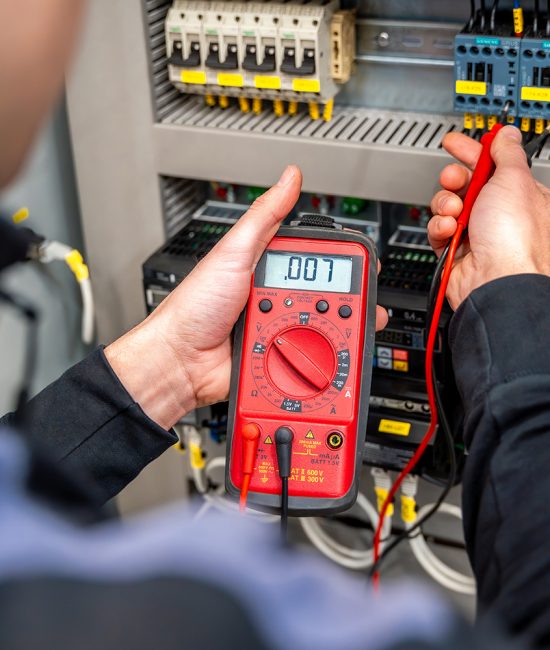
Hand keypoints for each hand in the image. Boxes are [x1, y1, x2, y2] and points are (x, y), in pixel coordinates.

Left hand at [106, 166, 387, 428]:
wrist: (180, 360)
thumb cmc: (195, 305)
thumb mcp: (233, 251)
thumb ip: (264, 216)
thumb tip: (290, 177)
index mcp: (265, 268)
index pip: (312, 260)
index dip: (338, 263)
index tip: (362, 265)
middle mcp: (273, 298)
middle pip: (322, 298)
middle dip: (345, 303)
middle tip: (362, 305)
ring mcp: (275, 330)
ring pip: (318, 330)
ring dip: (333, 333)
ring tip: (346, 331)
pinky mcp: (275, 359)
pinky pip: (304, 359)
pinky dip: (317, 359)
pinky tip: (326, 357)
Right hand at [427, 125, 549, 309]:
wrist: (495, 279)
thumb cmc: (513, 237)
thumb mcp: (514, 179)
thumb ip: (506, 153)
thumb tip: (505, 135)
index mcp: (519, 195)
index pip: (492, 165)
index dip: (472, 151)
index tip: (455, 143)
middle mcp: (499, 215)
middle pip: (465, 185)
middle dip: (454, 180)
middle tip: (453, 180)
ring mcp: (477, 233)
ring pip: (448, 206)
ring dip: (446, 205)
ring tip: (454, 212)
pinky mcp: (456, 250)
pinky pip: (439, 231)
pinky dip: (440, 228)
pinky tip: (449, 230)